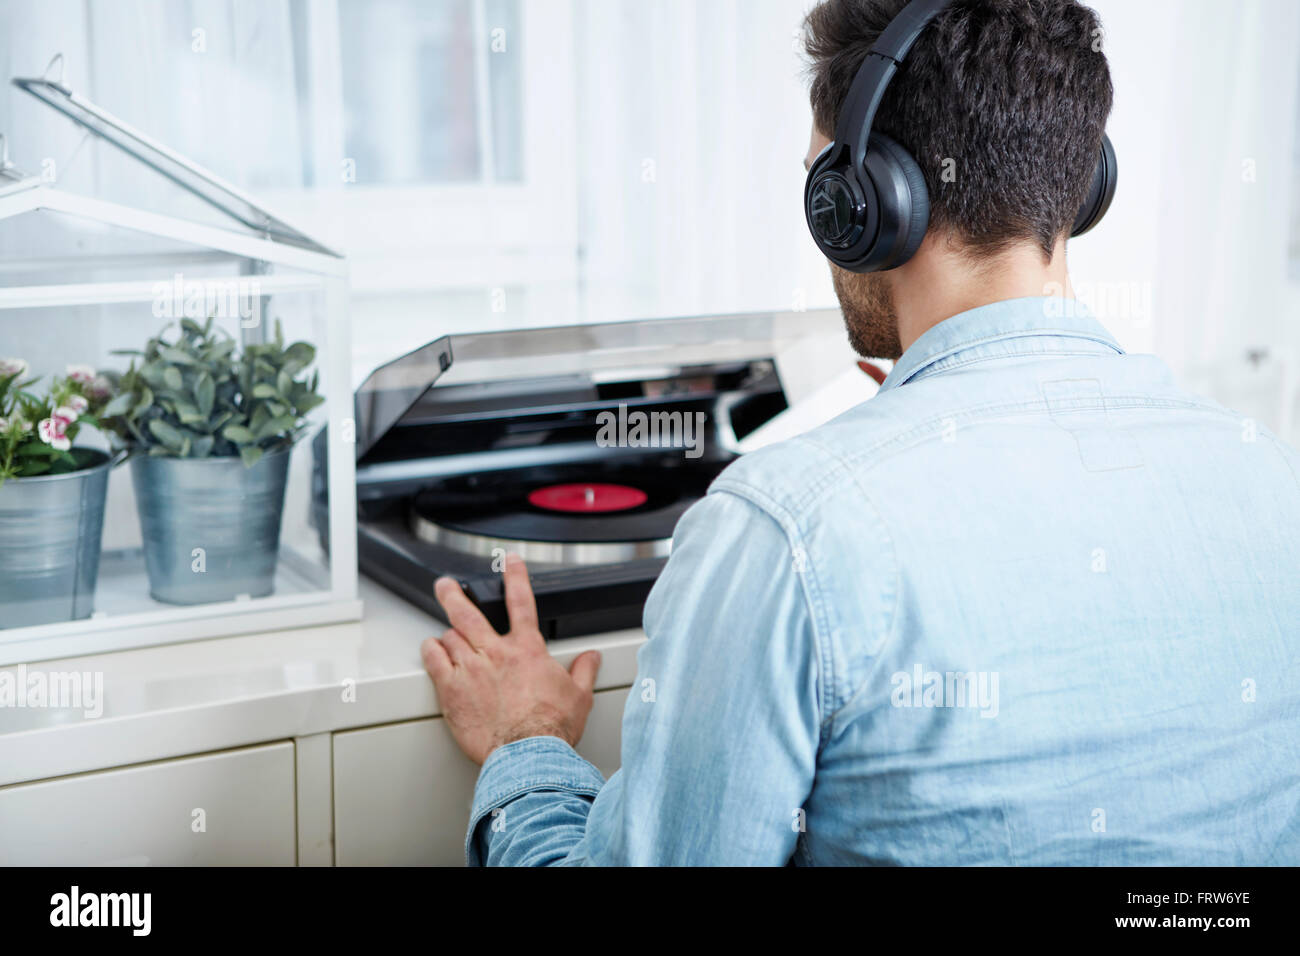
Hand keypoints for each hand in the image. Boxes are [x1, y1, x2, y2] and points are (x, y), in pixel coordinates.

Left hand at [420, 554, 601, 764]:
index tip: (510, 562)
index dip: (515, 577)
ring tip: (443, 634)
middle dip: (454, 594)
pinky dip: (430, 651)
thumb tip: (591, 659)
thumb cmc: (551, 728)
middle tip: (446, 585)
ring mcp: (471, 669)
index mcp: (526, 650)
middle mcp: (496, 653)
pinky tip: (431, 650)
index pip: (521, 602)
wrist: (528, 754)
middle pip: (468, 612)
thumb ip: (583, 671)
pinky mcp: (451, 690)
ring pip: (449, 636)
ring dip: (446, 634)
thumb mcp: (579, 696)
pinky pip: (433, 660)